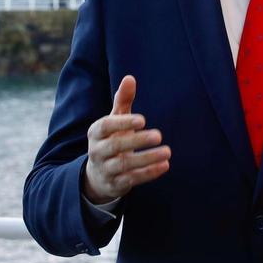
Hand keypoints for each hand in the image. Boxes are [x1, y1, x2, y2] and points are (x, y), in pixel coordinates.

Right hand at [82, 75, 170, 204]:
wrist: (99, 174)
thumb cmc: (111, 138)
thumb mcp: (114, 120)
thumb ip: (123, 100)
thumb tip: (130, 78)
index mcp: (95, 132)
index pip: (105, 126)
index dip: (123, 123)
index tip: (143, 119)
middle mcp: (97, 151)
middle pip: (115, 146)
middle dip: (137, 141)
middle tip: (159, 135)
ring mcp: (105, 169)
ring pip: (125, 165)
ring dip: (147, 159)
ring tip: (167, 151)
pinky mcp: (116, 184)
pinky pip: (132, 179)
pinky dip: (149, 173)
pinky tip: (165, 165)